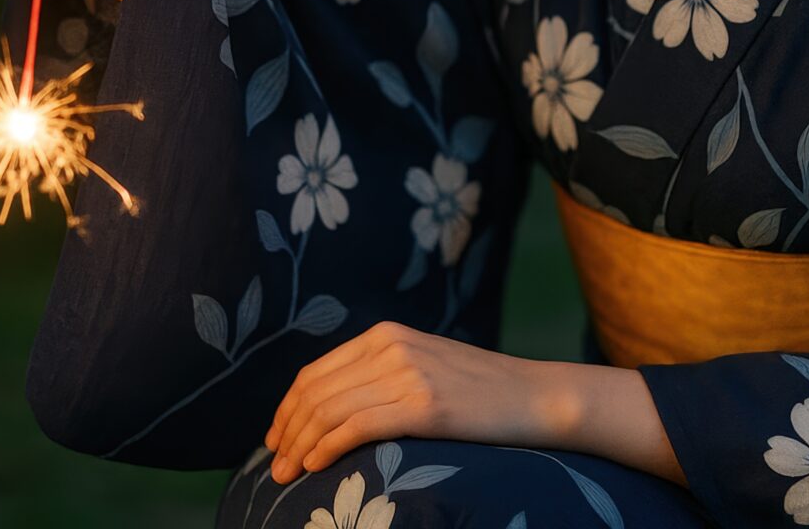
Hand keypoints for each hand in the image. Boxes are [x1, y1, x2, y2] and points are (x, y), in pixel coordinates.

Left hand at [262, 320, 566, 482]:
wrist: (535, 397)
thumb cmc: (481, 391)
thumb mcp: (424, 365)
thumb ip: (382, 374)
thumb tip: (334, 408)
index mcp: (386, 334)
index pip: (316, 372)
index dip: (287, 408)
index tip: (275, 439)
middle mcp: (391, 346)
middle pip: (316, 391)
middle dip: (286, 431)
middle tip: (273, 466)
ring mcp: (407, 373)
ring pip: (330, 410)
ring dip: (299, 445)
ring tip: (285, 475)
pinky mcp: (423, 405)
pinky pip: (358, 426)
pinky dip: (327, 447)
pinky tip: (315, 465)